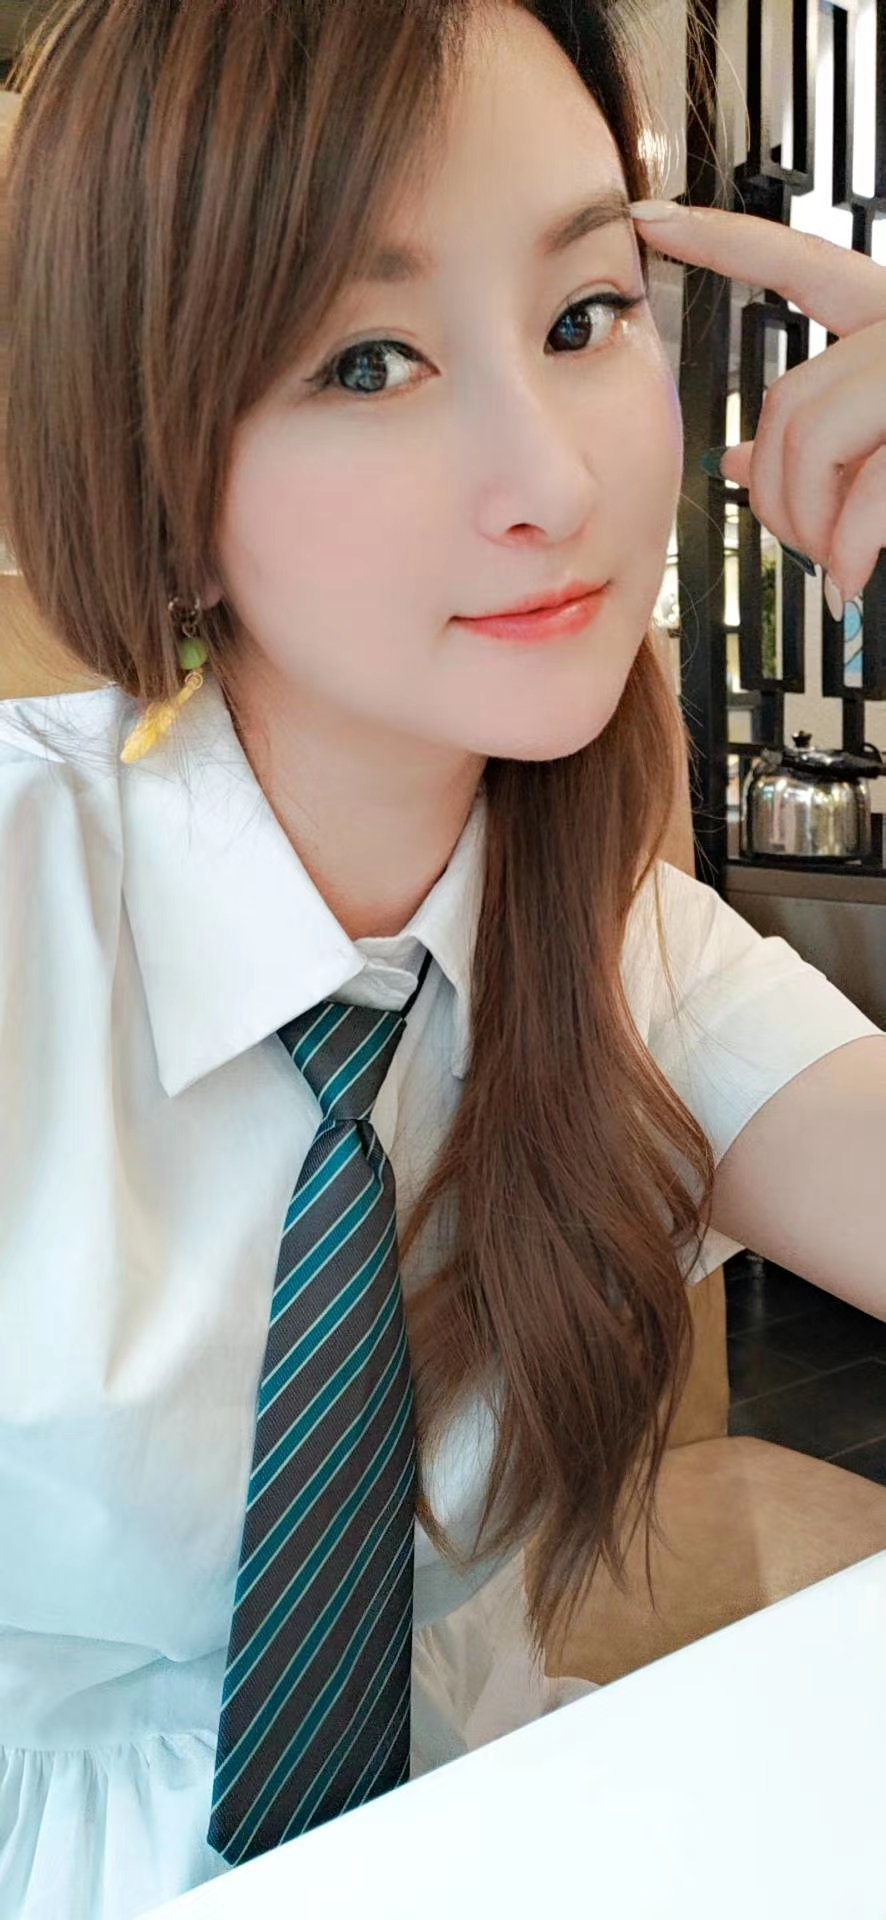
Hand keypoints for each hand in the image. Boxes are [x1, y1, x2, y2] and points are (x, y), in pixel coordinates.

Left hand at [630, 201, 885, 608]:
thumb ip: (823, 438)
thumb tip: (729, 464)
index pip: (798, 263)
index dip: (724, 241)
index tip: (653, 220)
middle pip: (783, 399)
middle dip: (774, 494)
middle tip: (806, 547)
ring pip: (811, 438)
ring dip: (809, 526)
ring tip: (838, 568)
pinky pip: (869, 490)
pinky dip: (849, 549)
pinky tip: (851, 580)